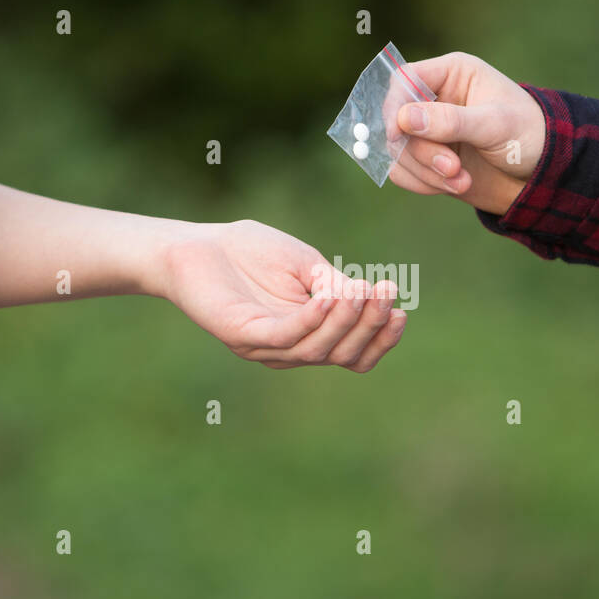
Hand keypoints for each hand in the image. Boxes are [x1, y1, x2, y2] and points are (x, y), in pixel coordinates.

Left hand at [163, 219, 406, 370]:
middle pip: (343, 355)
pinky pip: (285, 336)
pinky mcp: (242, 336)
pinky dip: (312, 319)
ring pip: (318, 350)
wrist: (197, 243)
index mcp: (309, 336)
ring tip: (364, 291)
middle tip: (386, 291)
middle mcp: (289, 350)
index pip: (354, 355)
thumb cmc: (251, 252)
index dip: (382, 339)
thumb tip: (367, 300)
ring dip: (347, 321)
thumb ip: (335, 285)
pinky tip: (329, 296)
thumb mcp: (307, 266)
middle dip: (370, 325)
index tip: (402, 311)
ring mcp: (265, 348)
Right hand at [388, 52, 545, 215]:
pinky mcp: (427, 159)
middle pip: (398, 121)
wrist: (542, 175)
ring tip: (461, 181)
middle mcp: (435, 99)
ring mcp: (429, 131)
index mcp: (451, 74)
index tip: (398, 135)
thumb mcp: (495, 125)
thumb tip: (405, 118)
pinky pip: (403, 172)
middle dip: (421, 152)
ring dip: (425, 172)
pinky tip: (455, 186)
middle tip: (453, 168)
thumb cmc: (528, 135)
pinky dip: (424, 183)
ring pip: (398, 151)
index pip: (403, 80)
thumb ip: (451, 121)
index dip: (394, 107)